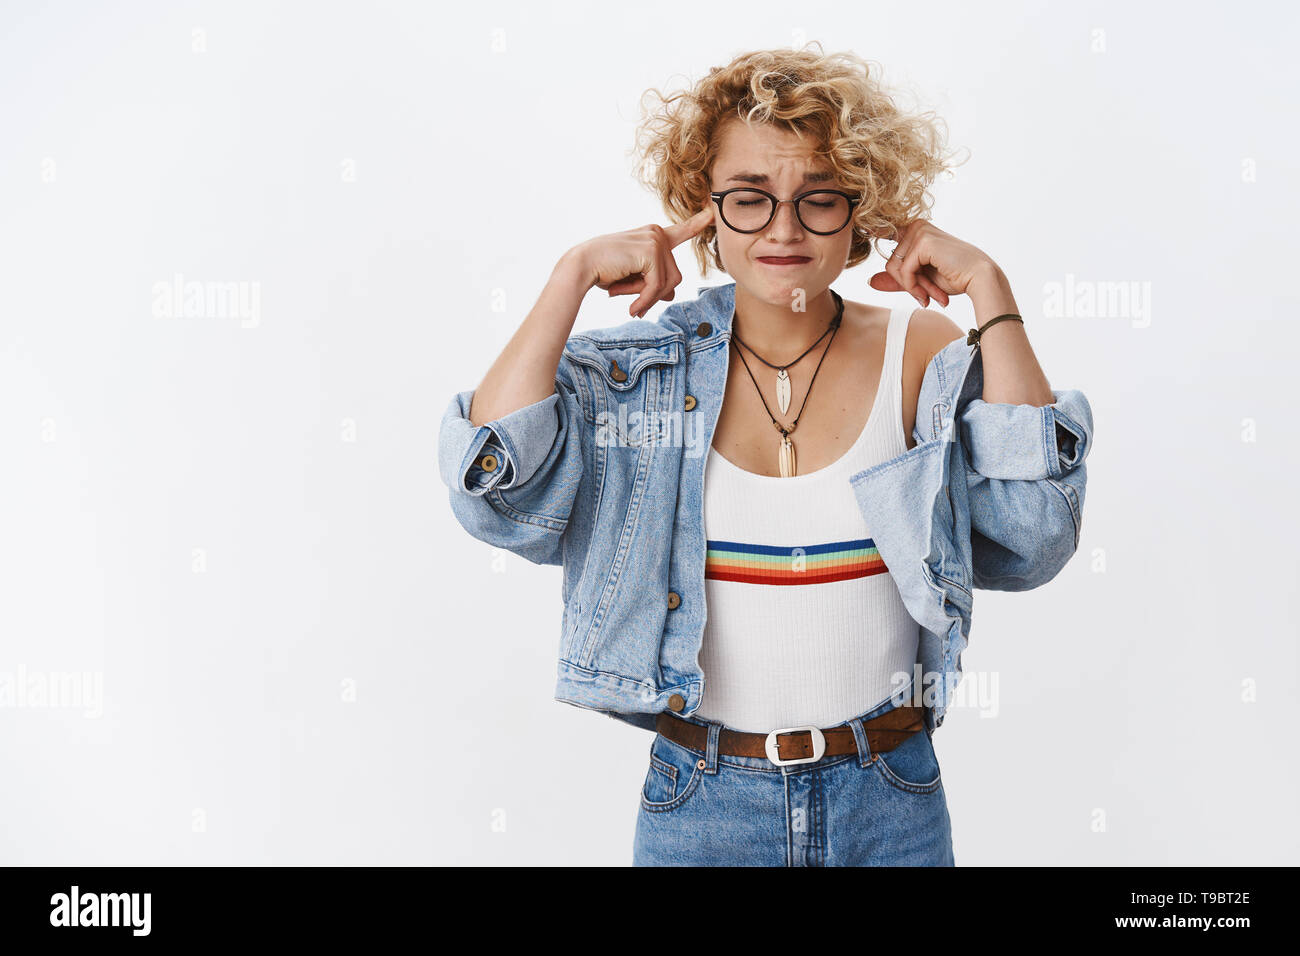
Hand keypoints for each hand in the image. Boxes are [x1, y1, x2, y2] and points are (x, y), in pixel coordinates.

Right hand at [568, 206, 714, 317]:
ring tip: (629, 303)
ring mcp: (655, 240)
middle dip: (656, 295)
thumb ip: (654, 283)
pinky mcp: (651, 251)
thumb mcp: (634, 279)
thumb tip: (671, 293)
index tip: (712, 212)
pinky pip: (658, 286)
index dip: (697, 223)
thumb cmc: (604, 271)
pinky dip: (645, 301)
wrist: (581, 266)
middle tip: (635, 305)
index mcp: (653, 235)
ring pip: (668, 283)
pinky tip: (632, 308)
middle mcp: (657, 233)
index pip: (681, 231)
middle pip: (675, 276)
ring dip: (649, 299)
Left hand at [868, 220, 998, 309]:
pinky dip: (914, 287)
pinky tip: (929, 293)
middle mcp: (916, 226)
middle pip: (889, 262)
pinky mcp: (923, 242)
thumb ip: (898, 279)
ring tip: (930, 295)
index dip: (873, 231)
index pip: (884, 236)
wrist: (979, 279)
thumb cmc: (954, 278)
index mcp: (915, 230)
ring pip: (894, 268)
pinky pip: (903, 271)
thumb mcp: (920, 280)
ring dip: (912, 288)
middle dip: (906, 284)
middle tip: (925, 297)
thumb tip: (870, 281)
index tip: (860, 225)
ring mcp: (919, 231)